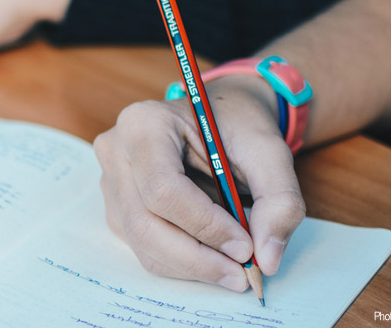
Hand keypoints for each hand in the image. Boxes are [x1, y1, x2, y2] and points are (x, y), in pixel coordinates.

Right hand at [93, 78, 305, 290]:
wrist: (220, 118)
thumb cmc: (239, 127)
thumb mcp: (270, 151)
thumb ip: (278, 199)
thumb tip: (267, 258)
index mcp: (143, 124)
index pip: (163, 189)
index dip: (205, 225)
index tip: (245, 247)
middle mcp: (116, 153)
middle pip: (145, 225)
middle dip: (198, 259)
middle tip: (243, 274)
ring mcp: (111, 184)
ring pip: (144, 245)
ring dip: (193, 266)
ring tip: (234, 267)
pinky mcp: (118, 211)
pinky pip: (145, 250)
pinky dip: (184, 263)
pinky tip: (213, 253)